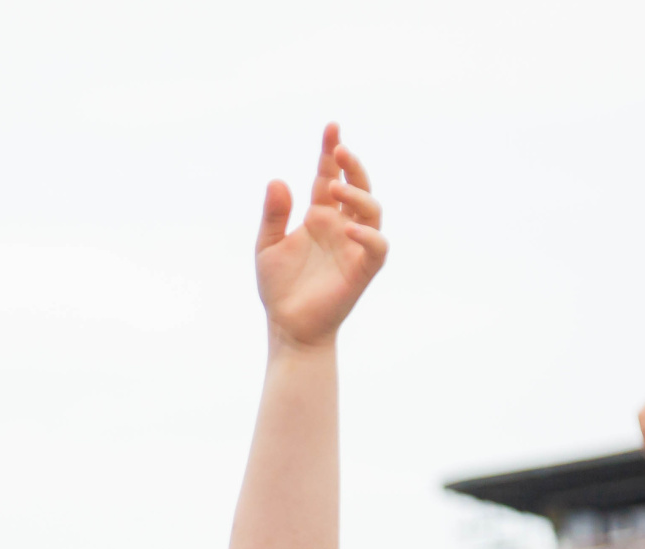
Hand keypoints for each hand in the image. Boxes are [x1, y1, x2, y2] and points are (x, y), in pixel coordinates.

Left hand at [254, 124, 386, 351]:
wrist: (287, 326)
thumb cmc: (279, 287)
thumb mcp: (267, 246)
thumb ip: (274, 214)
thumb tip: (278, 180)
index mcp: (319, 216)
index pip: (328, 175)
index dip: (331, 151)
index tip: (332, 127)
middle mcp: (340, 226)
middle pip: (356, 186)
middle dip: (352, 165)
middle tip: (341, 149)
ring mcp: (353, 247)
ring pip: (372, 212)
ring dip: (358, 195)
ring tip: (334, 188)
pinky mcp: (362, 270)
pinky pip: (377, 248)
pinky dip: (368, 236)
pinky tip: (349, 229)